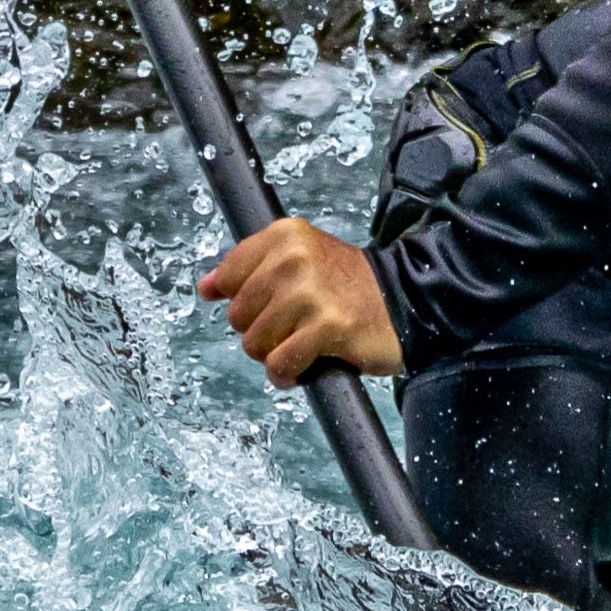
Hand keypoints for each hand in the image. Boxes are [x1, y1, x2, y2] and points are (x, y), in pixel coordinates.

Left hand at [199, 218, 400, 386]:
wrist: (404, 299)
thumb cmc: (347, 284)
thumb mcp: (299, 259)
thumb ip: (250, 269)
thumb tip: (205, 287)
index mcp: (285, 236)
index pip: (229, 275)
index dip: (242, 300)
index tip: (268, 305)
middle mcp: (294, 258)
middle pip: (238, 315)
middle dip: (261, 331)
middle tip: (294, 326)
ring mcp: (310, 293)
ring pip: (255, 344)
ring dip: (276, 354)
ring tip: (303, 344)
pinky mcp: (326, 327)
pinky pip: (280, 364)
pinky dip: (288, 374)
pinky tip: (307, 365)